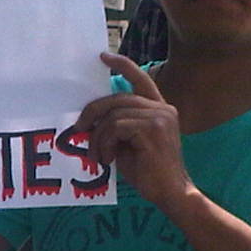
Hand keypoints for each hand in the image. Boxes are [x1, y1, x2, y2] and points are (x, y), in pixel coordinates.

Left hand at [71, 53, 190, 212]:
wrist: (170, 193)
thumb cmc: (148, 172)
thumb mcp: (127, 143)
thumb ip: (116, 125)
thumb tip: (89, 118)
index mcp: (159, 109)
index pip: (141, 78)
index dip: (122, 65)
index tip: (103, 56)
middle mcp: (162, 108)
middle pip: (117, 97)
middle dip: (92, 112)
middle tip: (79, 129)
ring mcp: (160, 117)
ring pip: (113, 115)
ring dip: (98, 137)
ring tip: (99, 156)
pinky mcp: (154, 129)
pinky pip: (116, 127)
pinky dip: (106, 143)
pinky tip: (109, 159)